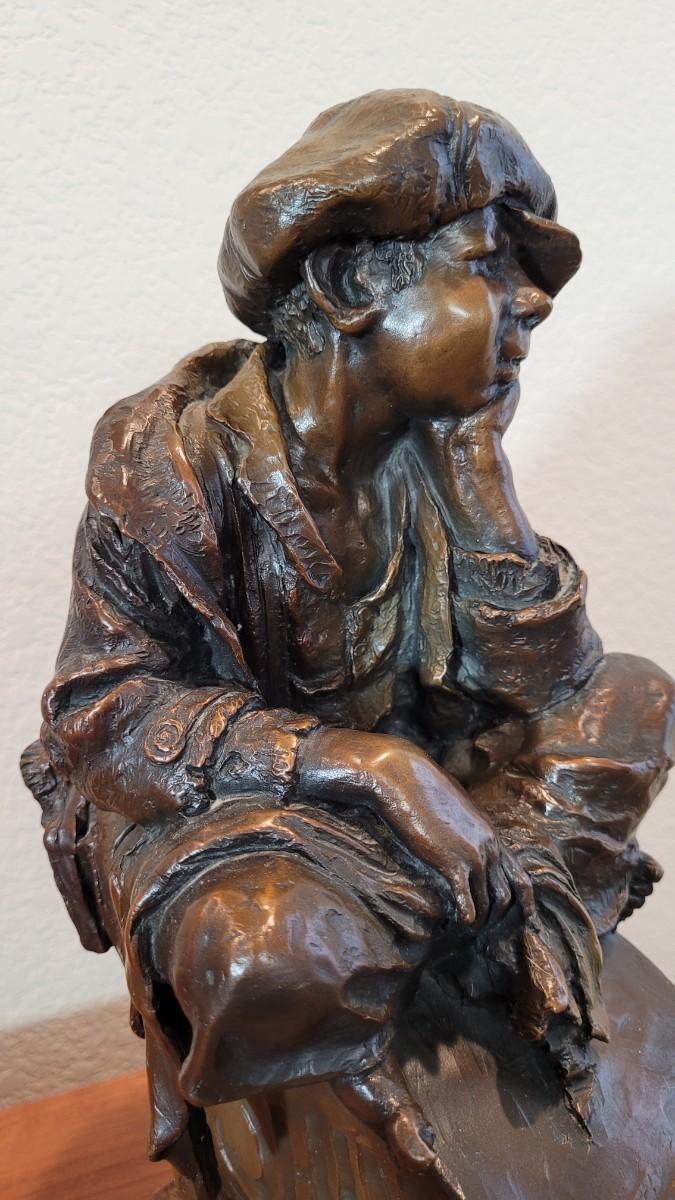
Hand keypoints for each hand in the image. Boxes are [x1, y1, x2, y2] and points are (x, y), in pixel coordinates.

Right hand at [296, 728, 530, 929]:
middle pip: (508, 895)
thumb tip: (463, 841)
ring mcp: (473, 855)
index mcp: (492, 835)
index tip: (524, 919)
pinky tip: (457, 924)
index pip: (521, 876)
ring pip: (489, 903)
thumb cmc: (423, 791)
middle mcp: (490, 846)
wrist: (403, 779)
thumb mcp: (455, 810)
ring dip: (480, 922)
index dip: (526, 902)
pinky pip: (467, 901)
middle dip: (501, 919)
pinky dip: (466, 917)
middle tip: (487, 933)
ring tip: (467, 930)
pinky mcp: (451, 862)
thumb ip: (466, 829)